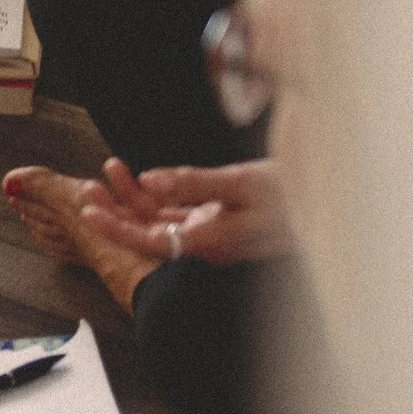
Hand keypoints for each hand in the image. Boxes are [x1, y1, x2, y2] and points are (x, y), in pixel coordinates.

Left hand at [76, 157, 294, 266]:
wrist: (327, 203)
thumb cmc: (288, 194)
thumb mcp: (240, 182)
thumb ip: (193, 183)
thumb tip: (150, 179)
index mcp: (209, 241)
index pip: (149, 241)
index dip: (116, 228)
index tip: (88, 213)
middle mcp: (206, 243)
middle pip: (148, 233)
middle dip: (115, 211)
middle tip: (86, 190)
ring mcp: (212, 233)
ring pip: (161, 221)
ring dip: (132, 198)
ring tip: (107, 170)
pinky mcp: (218, 222)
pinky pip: (178, 213)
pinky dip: (157, 195)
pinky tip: (139, 176)